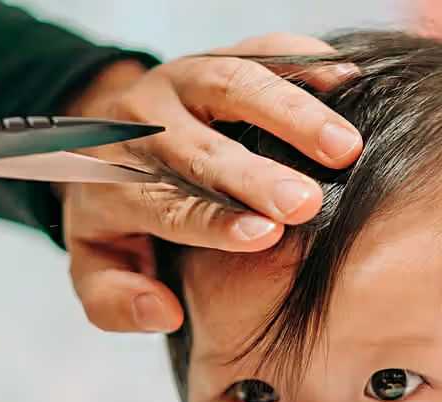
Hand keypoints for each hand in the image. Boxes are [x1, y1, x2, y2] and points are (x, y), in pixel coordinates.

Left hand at [57, 34, 362, 331]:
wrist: (102, 137)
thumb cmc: (116, 214)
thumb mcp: (94, 264)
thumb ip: (115, 300)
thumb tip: (165, 312)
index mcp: (115, 184)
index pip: (168, 206)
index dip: (216, 221)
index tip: (266, 236)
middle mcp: (145, 127)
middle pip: (202, 148)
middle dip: (258, 174)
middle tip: (310, 202)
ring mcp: (180, 84)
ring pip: (232, 86)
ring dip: (292, 114)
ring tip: (346, 146)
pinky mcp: (214, 56)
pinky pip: (259, 49)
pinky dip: (304, 61)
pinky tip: (347, 80)